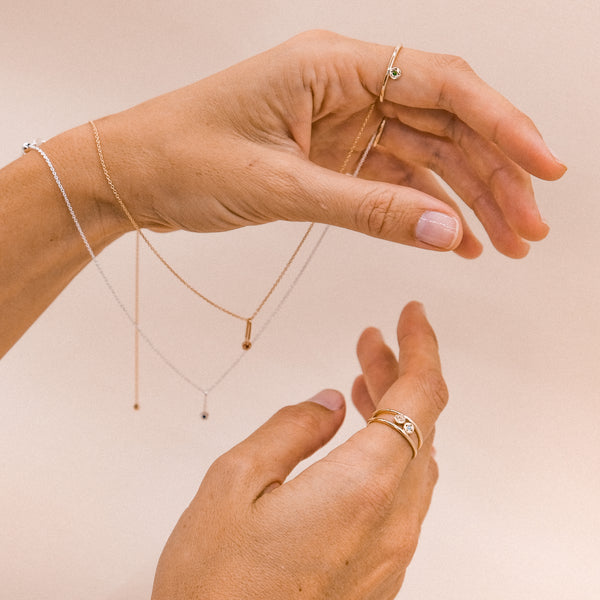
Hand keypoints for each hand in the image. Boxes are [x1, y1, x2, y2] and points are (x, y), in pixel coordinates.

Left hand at [93, 30, 564, 258]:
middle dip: (492, 176)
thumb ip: (366, 210)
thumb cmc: (186, 159)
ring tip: (503, 244)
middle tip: (528, 228)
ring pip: (424, 156)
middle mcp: (348, 87)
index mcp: (335, 67)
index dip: (503, 124)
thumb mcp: (279, 186)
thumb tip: (445, 232)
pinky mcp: (331, 157)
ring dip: (465, 199)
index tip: (544, 167)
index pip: (443, 84)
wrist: (135, 174)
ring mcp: (342, 123)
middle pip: (445, 123)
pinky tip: (451, 239)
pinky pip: (392, 180)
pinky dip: (422, 210)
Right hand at [151, 302, 444, 598]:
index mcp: (363, 487)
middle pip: (420, 423)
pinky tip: (359, 438)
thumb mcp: (234, 485)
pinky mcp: (379, 569)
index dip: (420, 347)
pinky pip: (402, 491)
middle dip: (398, 372)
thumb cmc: (216, 590)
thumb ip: (290, 430)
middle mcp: (393, 520)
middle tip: (371, 341)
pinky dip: (389, 449)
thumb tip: (328, 402)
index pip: (420, 396)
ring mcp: (392, 549)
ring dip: (393, 410)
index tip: (411, 316)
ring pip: (414, 457)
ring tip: (361, 379)